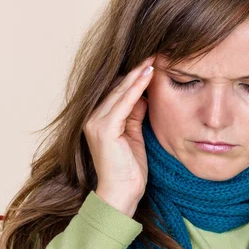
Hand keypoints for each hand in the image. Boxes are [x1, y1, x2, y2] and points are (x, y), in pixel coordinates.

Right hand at [82, 55, 155, 207]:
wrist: (121, 194)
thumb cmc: (129, 171)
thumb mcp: (134, 137)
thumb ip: (135, 116)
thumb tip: (144, 97)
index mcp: (99, 120)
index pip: (117, 92)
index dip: (134, 77)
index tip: (152, 62)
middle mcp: (93, 118)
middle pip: (117, 87)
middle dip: (137, 70)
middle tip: (155, 53)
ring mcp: (96, 123)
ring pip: (120, 92)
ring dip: (138, 74)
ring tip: (154, 58)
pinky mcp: (104, 129)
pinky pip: (123, 103)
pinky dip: (136, 88)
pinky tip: (147, 75)